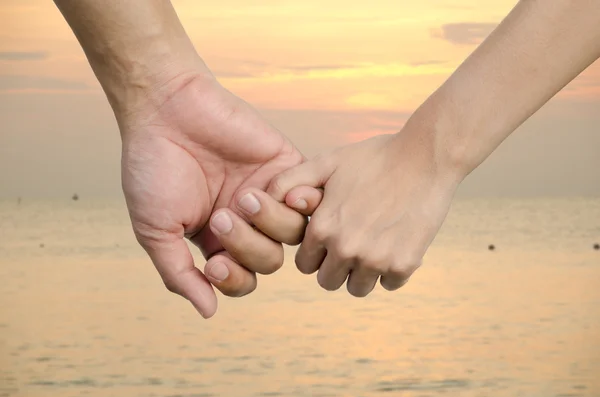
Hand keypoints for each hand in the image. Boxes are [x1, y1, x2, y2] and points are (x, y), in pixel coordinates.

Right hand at [119, 73, 307, 317]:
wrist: (166, 109)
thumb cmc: (154, 168)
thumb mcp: (156, 229)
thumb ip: (179, 274)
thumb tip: (208, 312)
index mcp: (217, 238)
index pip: (242, 279)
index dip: (234, 281)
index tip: (214, 265)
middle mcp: (246, 221)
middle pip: (270, 260)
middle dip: (248, 247)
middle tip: (221, 218)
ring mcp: (267, 194)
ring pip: (293, 234)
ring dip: (270, 224)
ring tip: (245, 197)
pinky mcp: (285, 167)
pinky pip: (309, 199)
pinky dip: (301, 202)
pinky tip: (280, 193)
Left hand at [267, 128, 462, 296]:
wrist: (425, 157)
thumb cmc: (373, 157)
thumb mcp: (327, 162)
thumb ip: (290, 181)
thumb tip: (261, 200)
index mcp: (323, 228)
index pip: (305, 265)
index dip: (316, 251)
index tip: (330, 237)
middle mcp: (345, 248)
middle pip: (328, 282)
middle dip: (335, 266)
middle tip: (350, 243)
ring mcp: (376, 259)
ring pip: (357, 288)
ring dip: (362, 273)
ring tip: (372, 245)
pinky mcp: (404, 264)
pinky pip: (388, 284)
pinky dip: (390, 270)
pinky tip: (394, 243)